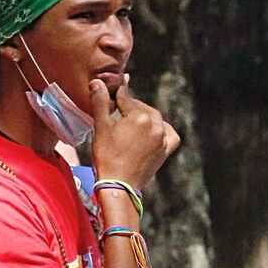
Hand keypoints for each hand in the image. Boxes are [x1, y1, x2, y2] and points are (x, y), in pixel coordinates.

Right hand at [89, 77, 179, 191]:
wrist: (118, 186)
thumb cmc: (107, 157)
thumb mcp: (101, 128)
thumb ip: (100, 102)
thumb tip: (98, 81)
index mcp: (139, 116)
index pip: (125, 98)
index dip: (115, 95)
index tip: (110, 90)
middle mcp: (155, 125)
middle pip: (140, 108)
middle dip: (129, 107)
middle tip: (116, 112)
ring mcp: (163, 138)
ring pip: (154, 119)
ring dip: (143, 117)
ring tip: (130, 123)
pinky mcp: (165, 150)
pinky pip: (169, 134)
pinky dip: (163, 130)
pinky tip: (154, 131)